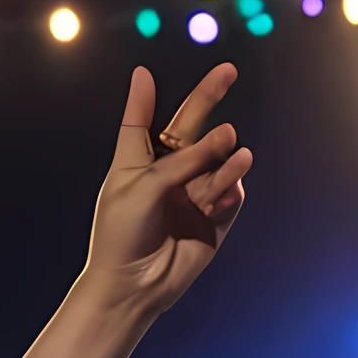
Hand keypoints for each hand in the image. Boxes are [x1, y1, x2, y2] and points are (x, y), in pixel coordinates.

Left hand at [81, 65, 253, 315]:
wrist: (133, 286)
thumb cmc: (123, 235)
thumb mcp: (144, 187)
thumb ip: (181, 159)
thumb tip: (224, 131)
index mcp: (136, 163)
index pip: (141, 123)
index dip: (143, 99)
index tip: (144, 72)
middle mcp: (166, 174)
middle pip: (190, 128)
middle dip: (208, 99)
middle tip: (227, 71)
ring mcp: (191, 194)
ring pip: (216, 162)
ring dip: (224, 156)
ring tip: (234, 149)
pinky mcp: (214, 217)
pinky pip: (230, 193)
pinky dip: (230, 190)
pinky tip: (224, 196)